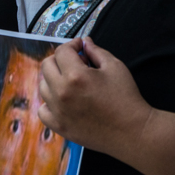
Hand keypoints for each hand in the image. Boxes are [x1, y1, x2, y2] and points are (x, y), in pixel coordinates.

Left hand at [38, 37, 151, 160]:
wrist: (132, 132)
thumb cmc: (126, 98)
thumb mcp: (115, 67)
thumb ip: (96, 52)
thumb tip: (84, 42)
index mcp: (75, 76)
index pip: (61, 51)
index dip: (72, 45)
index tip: (80, 47)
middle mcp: (61, 93)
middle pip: (47, 66)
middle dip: (60, 59)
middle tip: (75, 62)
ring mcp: (58, 111)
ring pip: (43, 87)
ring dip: (54, 80)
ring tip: (71, 82)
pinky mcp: (59, 126)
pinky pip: (43, 110)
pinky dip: (49, 103)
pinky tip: (63, 101)